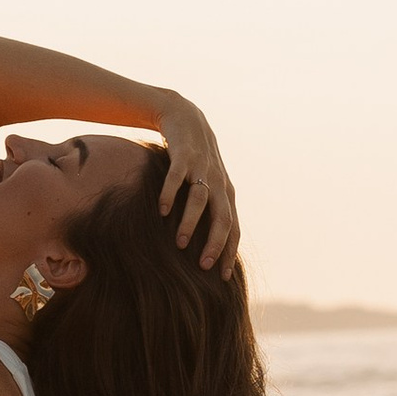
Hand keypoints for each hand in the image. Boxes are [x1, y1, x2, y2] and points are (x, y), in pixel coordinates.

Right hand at [153, 98, 239, 276]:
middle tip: (203, 267)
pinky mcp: (183, 156)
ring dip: (192, 222)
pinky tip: (162, 211)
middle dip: (215, 243)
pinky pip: (178, 178)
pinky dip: (171, 194)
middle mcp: (219, 183)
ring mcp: (202, 169)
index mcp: (226, 194)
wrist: (185, 118)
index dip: (229, 252)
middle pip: (223, 218)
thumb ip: (207, 211)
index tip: (223, 277)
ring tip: (180, 243)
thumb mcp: (206, 186)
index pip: (233, 228)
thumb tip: (202, 246)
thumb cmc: (195, 160)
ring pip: (200, 200)